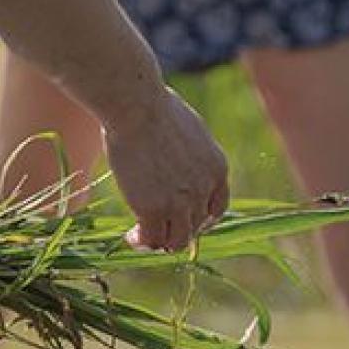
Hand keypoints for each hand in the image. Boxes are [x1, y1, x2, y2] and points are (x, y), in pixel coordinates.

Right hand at [103, 88, 228, 251]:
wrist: (136, 105)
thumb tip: (177, 162)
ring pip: (177, 241)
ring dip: (161, 242)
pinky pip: (151, 239)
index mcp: (217, 169)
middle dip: (176, 229)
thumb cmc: (154, 108)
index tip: (183, 219)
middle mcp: (204, 189)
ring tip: (142, 236)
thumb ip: (191, 154)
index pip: (217, 209)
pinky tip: (131, 236)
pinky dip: (142, 242)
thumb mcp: (188, 131)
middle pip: (195, 226)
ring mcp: (180, 202)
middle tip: (155, 226)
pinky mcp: (154, 208)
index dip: (200, 220)